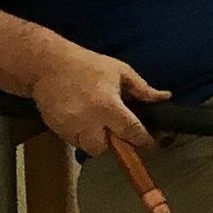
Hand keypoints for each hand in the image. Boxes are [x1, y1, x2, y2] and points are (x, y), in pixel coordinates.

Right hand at [33, 45, 165, 154]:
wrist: (46, 64)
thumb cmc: (86, 65)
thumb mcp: (119, 71)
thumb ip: (142, 89)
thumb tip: (165, 97)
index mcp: (108, 107)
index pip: (132, 133)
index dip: (144, 140)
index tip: (149, 143)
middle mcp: (89, 121)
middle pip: (106, 149)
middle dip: (112, 143)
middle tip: (113, 130)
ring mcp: (70, 126)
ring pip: (87, 147)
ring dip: (94, 140)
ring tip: (95, 123)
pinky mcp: (56, 128)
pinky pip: (72, 141)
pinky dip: (78, 135)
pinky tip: (80, 119)